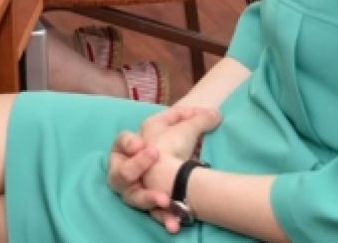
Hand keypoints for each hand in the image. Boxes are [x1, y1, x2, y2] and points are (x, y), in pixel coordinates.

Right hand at [107, 106, 222, 232]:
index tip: (142, 144)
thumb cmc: (170, 147)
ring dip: (148, 197)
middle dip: (136, 166)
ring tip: (164, 199)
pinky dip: (163, 217)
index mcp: (129, 148)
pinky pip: (153, 214)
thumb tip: (216, 114)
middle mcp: (127, 171)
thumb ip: (196, 119)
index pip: (121, 142)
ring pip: (133, 196)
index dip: (128, 143)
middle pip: (121, 172)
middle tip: (153, 157)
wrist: (174, 175)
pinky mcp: (148, 208)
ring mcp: (135, 191)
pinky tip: (173, 224)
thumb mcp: (183, 130)